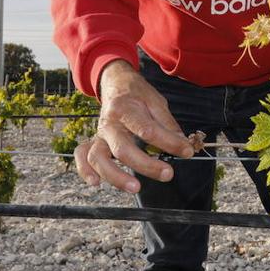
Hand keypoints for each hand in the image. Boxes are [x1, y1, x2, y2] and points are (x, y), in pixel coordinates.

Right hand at [74, 60, 194, 193]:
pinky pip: (82, 157)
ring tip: (135, 187)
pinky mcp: (94, 142)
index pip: (147, 130)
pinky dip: (85, 171)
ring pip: (98, 157)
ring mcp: (99, 134)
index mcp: (125, 109)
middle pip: (123, 149)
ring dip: (115, 176)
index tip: (187, 151)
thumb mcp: (156, 101)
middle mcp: (109, 123)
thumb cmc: (137, 95)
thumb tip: (183, 145)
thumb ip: (168, 124)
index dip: (169, 143)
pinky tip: (96, 183)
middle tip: (168, 174)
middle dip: (146, 165)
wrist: (116, 83)